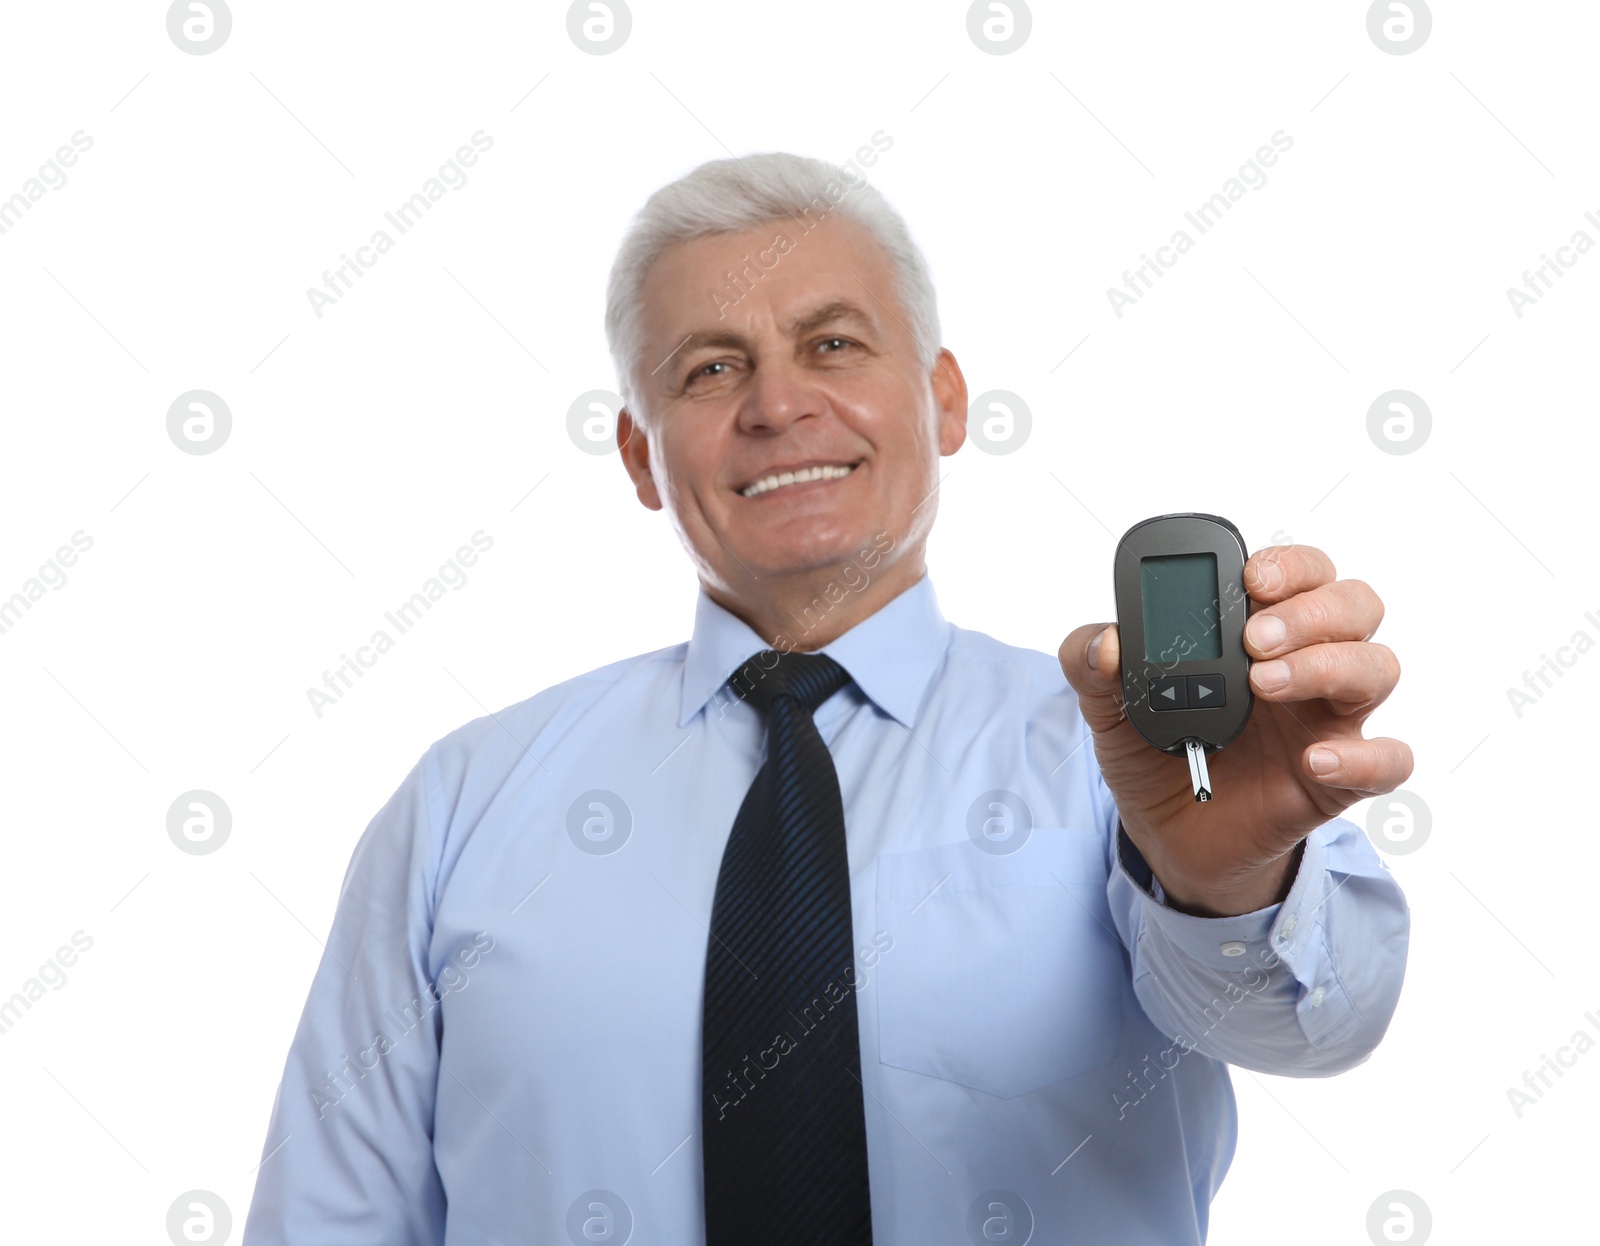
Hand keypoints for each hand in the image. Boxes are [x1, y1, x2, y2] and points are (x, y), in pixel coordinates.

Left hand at [1059, 544, 1412, 916]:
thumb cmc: (1153, 753)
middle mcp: (1307, 663)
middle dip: (1310, 610)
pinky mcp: (1337, 780)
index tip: (1250, 578)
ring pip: (1377, 667)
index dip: (1290, 564)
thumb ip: (1091, 666)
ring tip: (1262, 685)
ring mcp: (1328, 719)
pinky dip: (1362, 756)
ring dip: (1328, 665)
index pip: (1303, 572)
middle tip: (1254, 638)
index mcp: (1260, 630)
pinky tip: (1312, 759)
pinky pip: (1387, 762)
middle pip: (1355, 605)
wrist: (1166, 833)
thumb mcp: (1108, 707)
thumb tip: (1103, 644)